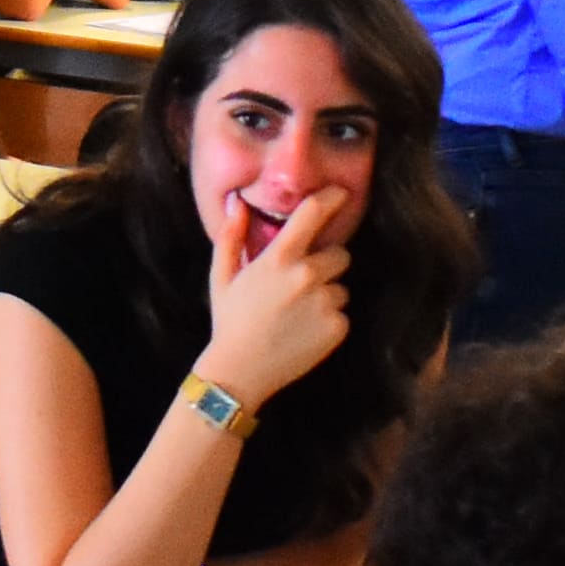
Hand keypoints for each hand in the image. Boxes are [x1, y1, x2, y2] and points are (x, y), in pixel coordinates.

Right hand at [197, 175, 358, 410]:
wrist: (240, 372)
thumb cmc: (229, 321)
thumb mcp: (222, 276)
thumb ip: (231, 236)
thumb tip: (236, 203)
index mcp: (279, 258)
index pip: (313, 213)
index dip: (331, 198)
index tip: (341, 194)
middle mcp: (307, 276)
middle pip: (340, 253)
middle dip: (326, 263)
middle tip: (301, 283)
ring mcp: (325, 303)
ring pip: (341, 287)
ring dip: (327, 294)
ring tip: (298, 313)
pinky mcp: (337, 328)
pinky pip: (342, 314)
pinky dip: (328, 320)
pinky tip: (304, 331)